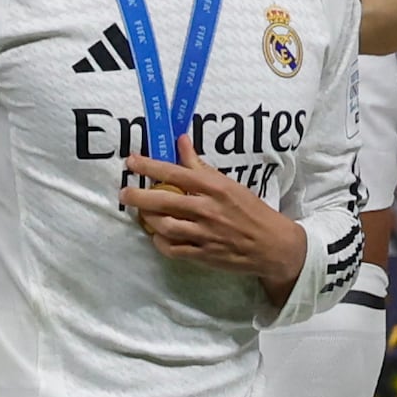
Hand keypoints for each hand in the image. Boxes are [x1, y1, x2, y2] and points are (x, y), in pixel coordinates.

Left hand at [119, 149, 309, 296]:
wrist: (272, 245)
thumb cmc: (250, 210)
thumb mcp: (229, 184)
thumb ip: (201, 165)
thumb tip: (181, 141)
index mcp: (214, 188)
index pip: (175, 173)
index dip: (149, 166)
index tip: (131, 162)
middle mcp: (207, 210)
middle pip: (163, 201)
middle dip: (138, 196)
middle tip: (125, 193)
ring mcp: (204, 234)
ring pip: (164, 226)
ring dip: (148, 219)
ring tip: (142, 213)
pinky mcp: (203, 255)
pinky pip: (172, 249)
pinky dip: (160, 242)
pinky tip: (157, 235)